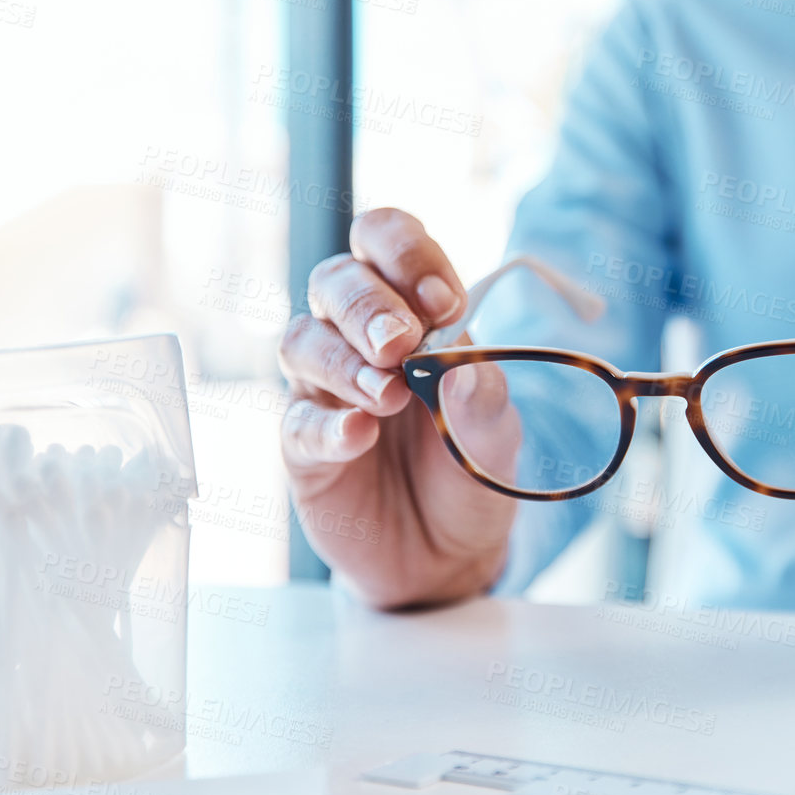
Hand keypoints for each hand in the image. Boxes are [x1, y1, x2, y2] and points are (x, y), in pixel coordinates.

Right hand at [278, 208, 518, 608]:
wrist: (450, 552)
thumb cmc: (470, 468)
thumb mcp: (495, 430)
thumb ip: (482, 396)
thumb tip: (458, 367)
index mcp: (411, 309)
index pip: (386, 242)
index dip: (408, 257)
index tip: (445, 302)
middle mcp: (357, 338)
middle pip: (335, 282)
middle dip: (367, 305)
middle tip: (402, 342)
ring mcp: (324, 391)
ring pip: (303, 342)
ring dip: (346, 362)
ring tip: (390, 394)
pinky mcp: (303, 449)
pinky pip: (298, 424)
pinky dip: (329, 426)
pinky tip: (359, 434)